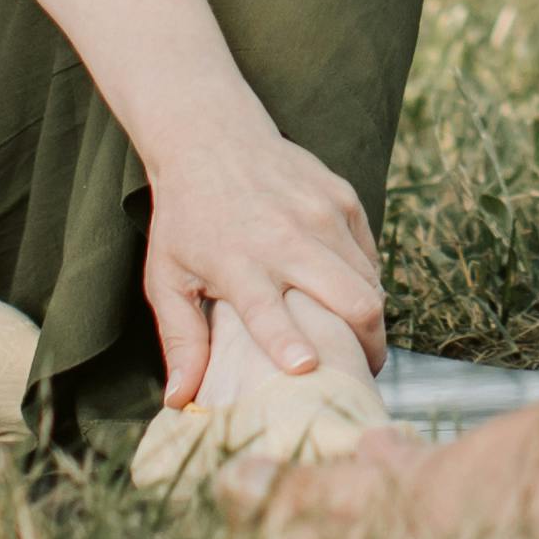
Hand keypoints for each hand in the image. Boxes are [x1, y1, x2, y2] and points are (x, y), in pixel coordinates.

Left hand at [136, 120, 384, 404]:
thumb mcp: (167, 277)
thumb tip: (180, 401)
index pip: (268, 308)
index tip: (307, 367)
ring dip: (369, 319)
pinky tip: (348, 296)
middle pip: (349, 298)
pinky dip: (366, 283)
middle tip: (360, 373)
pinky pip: (370, 257)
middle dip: (365, 345)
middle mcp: (285, 237)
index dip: (288, 341)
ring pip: (369, 283)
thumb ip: (180, 340)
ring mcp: (321, 214)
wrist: (211, 138)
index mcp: (238, 261)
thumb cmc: (186, 218)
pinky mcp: (343, 199)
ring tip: (358, 342)